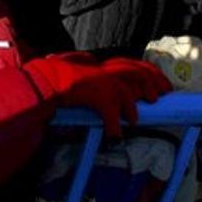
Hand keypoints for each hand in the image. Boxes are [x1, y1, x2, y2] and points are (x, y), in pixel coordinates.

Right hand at [25, 52, 170, 136]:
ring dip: (133, 107)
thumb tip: (94, 88)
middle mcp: (101, 70)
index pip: (129, 64)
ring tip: (135, 120)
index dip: (148, 72)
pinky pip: (111, 115)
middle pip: (136, 71)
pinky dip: (114, 128)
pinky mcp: (95, 95)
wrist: (38, 81)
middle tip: (163, 94)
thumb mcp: (70, 73)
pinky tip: (114, 138)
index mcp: (97, 66)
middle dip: (153, 82)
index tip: (158, 82)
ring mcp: (99, 82)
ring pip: (127, 92)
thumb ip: (85, 78)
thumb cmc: (48, 78)